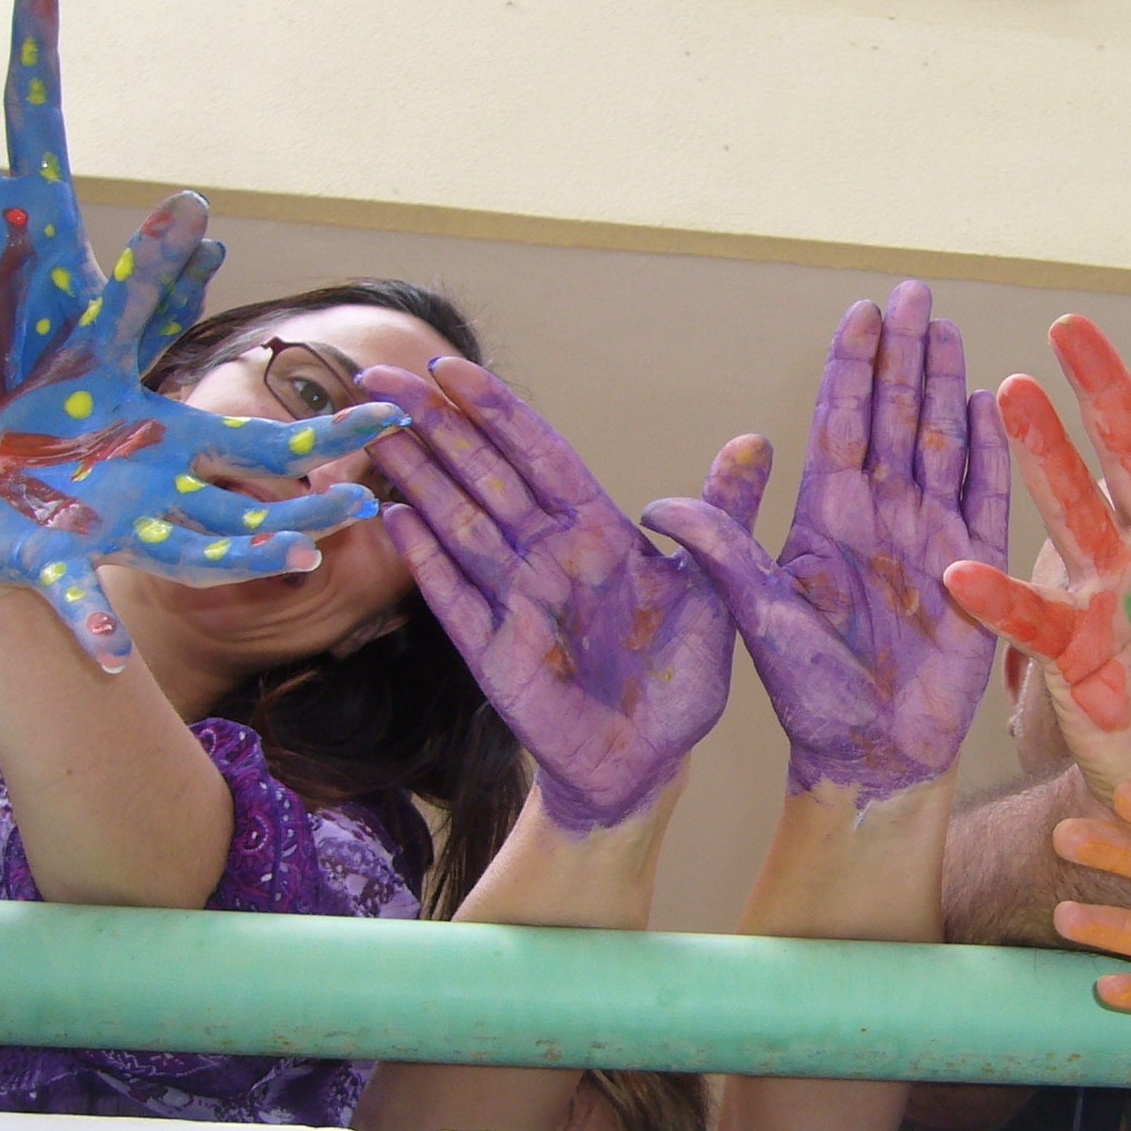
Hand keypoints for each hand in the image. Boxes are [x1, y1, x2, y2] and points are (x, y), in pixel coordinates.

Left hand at [0, 192, 405, 670]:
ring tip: (298, 558)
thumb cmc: (45, 418)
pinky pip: (74, 594)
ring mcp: (114, 532)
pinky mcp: (53, 556)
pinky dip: (89, 623)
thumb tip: (196, 206)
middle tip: (364, 506)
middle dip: (309, 513)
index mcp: (180, 450)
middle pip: (252, 514)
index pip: (272, 449)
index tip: (393, 416)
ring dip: (243, 559)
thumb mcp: (94, 340)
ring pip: (192, 556)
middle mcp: (163, 500)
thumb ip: (148, 283)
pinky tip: (109, 655)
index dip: (331, 433)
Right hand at [364, 358, 771, 831]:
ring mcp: (514, 601)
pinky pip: (452, 599)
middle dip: (433, 427)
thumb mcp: (716, 589)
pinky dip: (424, 560)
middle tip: (379, 378)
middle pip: (482, 477)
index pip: (538, 455)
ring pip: (457, 525)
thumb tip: (755, 441)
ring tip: (376, 433)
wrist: (649, 762)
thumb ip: (724, 515)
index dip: (495, 411)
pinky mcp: (493, 653)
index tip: (448, 367)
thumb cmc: (679, 676)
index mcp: (597, 532)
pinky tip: (394, 519)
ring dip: (417, 480)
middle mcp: (547, 556)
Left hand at [643, 281, 1007, 801]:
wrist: (870, 756)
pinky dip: (991, 452)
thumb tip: (661, 504)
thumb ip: (722, 555)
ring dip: (945, 385)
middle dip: (905, 353)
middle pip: (896, 417)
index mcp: (826, 517)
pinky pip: (986, 499)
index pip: (840, 424)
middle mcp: (880, 517)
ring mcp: (930, 540)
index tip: (860, 312)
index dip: (851, 368)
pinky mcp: (975, 572)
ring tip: (949, 327)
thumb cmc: (811, 696)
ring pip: (941, 443)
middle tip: (914, 290)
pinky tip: (992, 403)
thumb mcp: (758, 618)